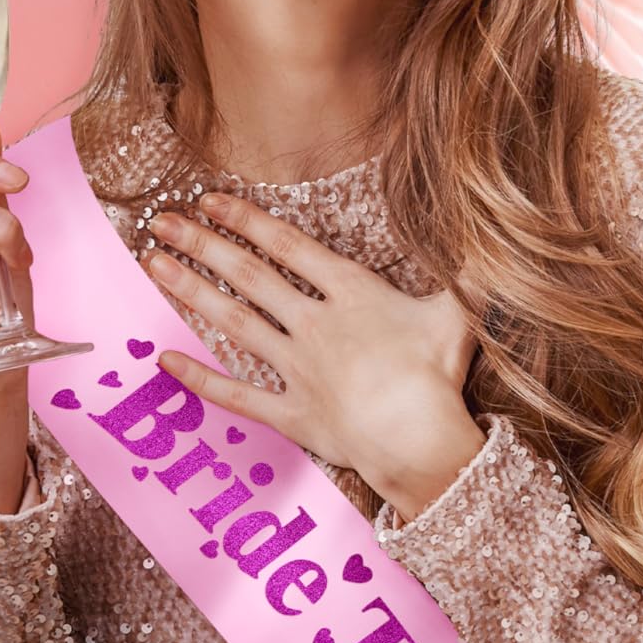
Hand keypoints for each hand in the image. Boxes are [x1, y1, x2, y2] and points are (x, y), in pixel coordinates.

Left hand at [143, 191, 484, 518]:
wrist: (423, 442)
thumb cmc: (441, 377)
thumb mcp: (459, 314)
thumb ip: (467, 274)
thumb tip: (490, 239)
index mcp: (352, 297)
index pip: (288, 248)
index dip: (246, 220)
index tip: (208, 200)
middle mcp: (315, 326)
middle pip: (248, 277)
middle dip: (202, 244)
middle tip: (160, 220)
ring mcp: (297, 370)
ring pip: (232, 322)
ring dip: (189, 290)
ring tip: (152, 263)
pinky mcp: (290, 413)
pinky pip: (235, 394)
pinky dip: (197, 377)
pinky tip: (163, 358)